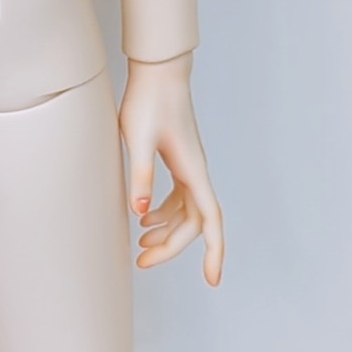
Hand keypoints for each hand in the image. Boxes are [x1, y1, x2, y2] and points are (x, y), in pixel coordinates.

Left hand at [119, 52, 223, 285]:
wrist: (157, 71)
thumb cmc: (148, 100)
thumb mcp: (138, 139)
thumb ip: (140, 175)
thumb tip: (141, 212)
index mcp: (192, 170)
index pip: (210, 220)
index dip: (213, 252)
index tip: (212, 280)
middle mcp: (196, 171)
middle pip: (194, 223)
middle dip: (171, 247)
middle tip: (141, 262)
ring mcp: (189, 166)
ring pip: (186, 212)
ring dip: (167, 232)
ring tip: (139, 245)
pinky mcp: (178, 160)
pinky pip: (178, 197)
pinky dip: (164, 213)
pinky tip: (143, 218)